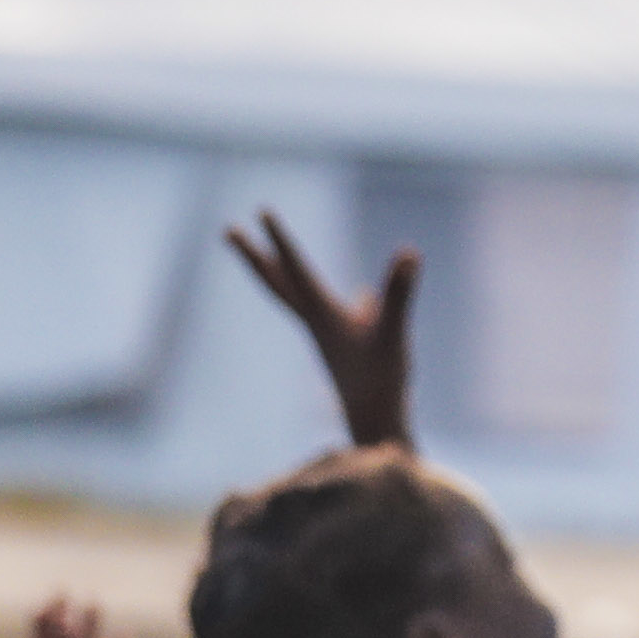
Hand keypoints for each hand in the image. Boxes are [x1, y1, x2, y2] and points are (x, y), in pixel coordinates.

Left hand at [223, 209, 415, 450]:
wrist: (375, 426)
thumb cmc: (382, 384)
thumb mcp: (394, 335)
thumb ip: (399, 294)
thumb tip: (410, 253)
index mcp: (322, 316)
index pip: (296, 270)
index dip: (280, 239)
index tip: (262, 211)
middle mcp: (317, 323)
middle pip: (277, 284)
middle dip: (254, 256)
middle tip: (228, 232)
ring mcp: (330, 337)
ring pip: (300, 299)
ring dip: (283, 275)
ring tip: (269, 254)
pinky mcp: (348, 350)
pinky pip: (339, 316)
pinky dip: (349, 302)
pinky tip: (365, 297)